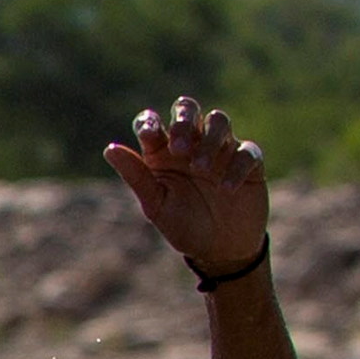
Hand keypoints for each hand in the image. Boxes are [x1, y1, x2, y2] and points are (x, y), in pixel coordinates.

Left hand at [106, 95, 270, 279]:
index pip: (152, 122)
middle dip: (183, 120)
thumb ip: (136, 176)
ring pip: (219, 121)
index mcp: (162, 151)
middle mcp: (192, 143)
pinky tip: (226, 189)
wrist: (220, 250)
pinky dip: (236, 166)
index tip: (149, 135)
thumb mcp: (156, 204)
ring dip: (209, 140)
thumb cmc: (183, 225)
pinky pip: (247, 151)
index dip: (149, 121)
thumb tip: (110, 149)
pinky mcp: (249, 162)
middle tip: (179, 147)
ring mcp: (221, 150)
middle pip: (187, 108)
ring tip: (200, 168)